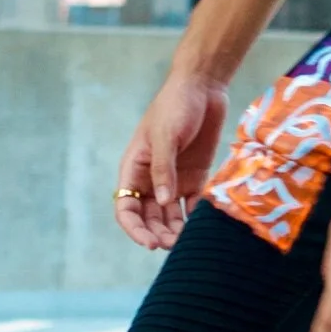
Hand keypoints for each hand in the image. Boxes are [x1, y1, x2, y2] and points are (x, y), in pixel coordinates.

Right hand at [113, 70, 229, 251]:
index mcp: (134, 168)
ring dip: (176, 230)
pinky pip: (193, 204)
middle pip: (148, 217)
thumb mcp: (165, 135)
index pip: (126, 207)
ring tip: (188, 242)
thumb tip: (162, 202)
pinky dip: (196, 217)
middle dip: (157, 234)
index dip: (134, 229)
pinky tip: (204, 226)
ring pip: (170, 215)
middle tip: (173, 245)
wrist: (204, 86)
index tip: (150, 243)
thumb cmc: (176, 105)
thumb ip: (163, 169)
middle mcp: (151, 178)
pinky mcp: (196, 176)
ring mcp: (174, 179)